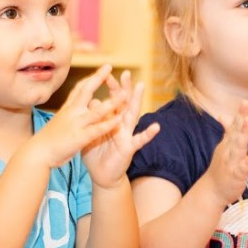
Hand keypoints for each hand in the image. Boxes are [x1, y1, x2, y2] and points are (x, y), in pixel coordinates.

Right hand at [32, 65, 123, 168]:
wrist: (37, 153)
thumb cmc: (46, 141)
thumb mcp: (56, 124)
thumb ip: (65, 118)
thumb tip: (67, 115)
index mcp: (66, 109)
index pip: (78, 89)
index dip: (90, 79)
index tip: (100, 70)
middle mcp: (71, 112)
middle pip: (86, 91)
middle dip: (98, 78)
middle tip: (109, 66)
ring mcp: (76, 124)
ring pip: (97, 110)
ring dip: (112, 102)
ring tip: (125, 94)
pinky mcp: (80, 137)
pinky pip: (97, 128)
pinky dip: (109, 123)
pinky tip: (119, 119)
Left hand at [82, 70, 159, 188]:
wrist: (101, 175)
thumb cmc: (96, 152)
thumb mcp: (91, 133)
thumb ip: (92, 118)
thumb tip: (92, 100)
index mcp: (110, 119)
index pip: (111, 99)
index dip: (109, 87)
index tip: (105, 73)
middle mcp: (120, 124)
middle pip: (123, 103)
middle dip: (124, 88)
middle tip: (126, 73)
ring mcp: (126, 134)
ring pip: (132, 115)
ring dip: (137, 101)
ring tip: (141, 86)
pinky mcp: (129, 147)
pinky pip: (140, 140)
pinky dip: (148, 134)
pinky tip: (156, 127)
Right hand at [203, 100, 247, 206]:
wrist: (212, 191)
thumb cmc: (221, 167)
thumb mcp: (224, 146)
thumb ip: (227, 130)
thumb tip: (224, 115)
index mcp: (228, 143)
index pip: (235, 125)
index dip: (241, 113)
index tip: (247, 101)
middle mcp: (229, 150)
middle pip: (237, 132)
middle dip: (243, 119)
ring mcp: (231, 162)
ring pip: (238, 146)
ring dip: (244, 134)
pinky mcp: (235, 175)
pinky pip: (242, 168)